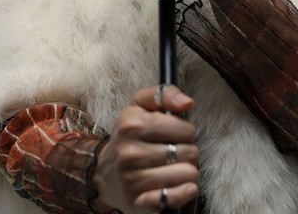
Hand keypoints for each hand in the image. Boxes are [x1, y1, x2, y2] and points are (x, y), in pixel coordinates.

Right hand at [92, 85, 198, 213]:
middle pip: (190, 153)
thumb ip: (165, 94)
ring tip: (173, 168)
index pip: (186, 129)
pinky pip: (172, 199)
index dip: (186, 131)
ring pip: (188, 175)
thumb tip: (188, 102)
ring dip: (187, 172)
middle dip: (187, 152)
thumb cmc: (130, 135)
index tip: (175, 134)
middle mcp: (131, 153)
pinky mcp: (138, 203)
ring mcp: (133, 180)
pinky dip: (183, 193)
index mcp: (132, 125)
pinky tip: (182, 187)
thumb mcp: (141, 105)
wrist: (106, 173)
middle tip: (173, 152)